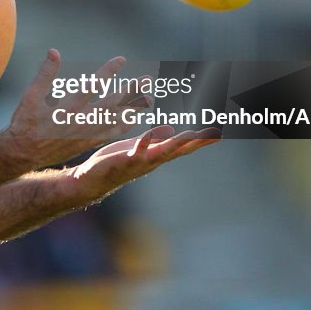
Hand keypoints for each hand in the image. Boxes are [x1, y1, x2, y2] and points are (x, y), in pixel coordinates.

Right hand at [3, 49, 152, 169]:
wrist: (22, 153)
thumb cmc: (25, 122)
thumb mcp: (30, 95)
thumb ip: (45, 74)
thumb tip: (54, 51)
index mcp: (67, 107)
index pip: (93, 86)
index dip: (108, 71)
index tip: (122, 60)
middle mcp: (80, 122)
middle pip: (112, 104)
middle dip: (131, 91)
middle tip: (148, 79)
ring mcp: (85, 134)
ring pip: (115, 121)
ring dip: (132, 109)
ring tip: (148, 99)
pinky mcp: (86, 143)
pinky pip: (110, 135)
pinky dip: (123, 127)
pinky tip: (132, 120)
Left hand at [65, 125, 221, 203]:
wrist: (91, 180)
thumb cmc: (115, 163)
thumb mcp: (138, 146)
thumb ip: (155, 139)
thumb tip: (172, 129)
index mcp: (156, 154)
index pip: (183, 146)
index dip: (201, 140)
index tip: (219, 131)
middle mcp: (152, 160)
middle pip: (179, 150)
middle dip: (197, 142)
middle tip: (215, 133)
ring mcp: (139, 161)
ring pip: (162, 152)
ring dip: (176, 144)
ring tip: (190, 134)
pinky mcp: (122, 160)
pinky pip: (135, 151)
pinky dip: (143, 143)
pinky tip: (150, 135)